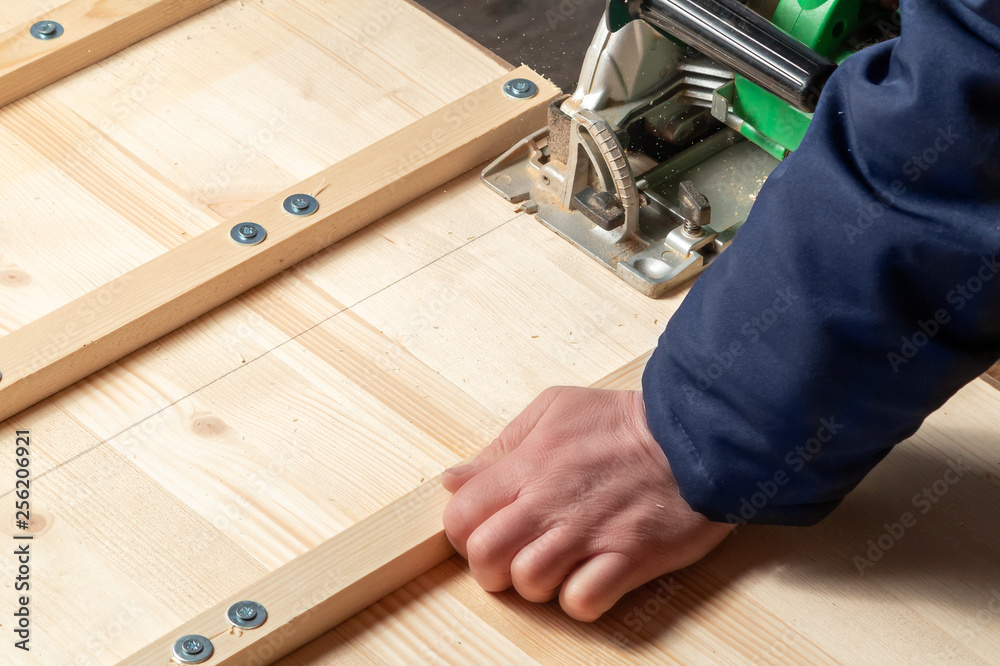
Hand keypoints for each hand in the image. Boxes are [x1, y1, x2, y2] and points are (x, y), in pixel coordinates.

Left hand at [442, 386, 732, 620]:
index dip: (464, 532)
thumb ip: (501, 446)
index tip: (484, 531)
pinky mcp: (629, 556)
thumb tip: (455, 479)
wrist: (695, 432)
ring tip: (555, 568)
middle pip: (485, 555)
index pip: (461, 514)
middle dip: (489, 567)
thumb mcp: (554, 410)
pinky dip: (579, 599)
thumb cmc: (624, 421)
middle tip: (512, 558)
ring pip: (529, 582)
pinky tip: (588, 578)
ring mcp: (590, 531)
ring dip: (534, 584)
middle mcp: (551, 500)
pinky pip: (583, 600)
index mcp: (529, 463)